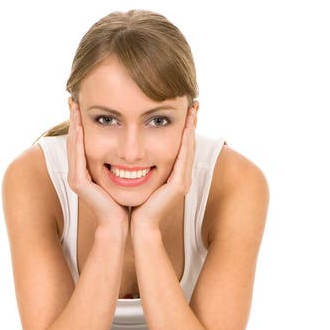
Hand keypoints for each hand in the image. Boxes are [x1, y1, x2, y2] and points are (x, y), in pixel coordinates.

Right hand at [67, 102, 129, 234]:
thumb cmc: (123, 201)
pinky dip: (79, 140)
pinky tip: (81, 125)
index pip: (81, 140)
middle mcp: (77, 172)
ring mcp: (76, 178)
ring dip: (73, 124)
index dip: (80, 121)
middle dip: (73, 117)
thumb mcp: (120, 174)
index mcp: (85, 170)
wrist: (119, 223)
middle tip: (74, 96)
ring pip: (73, 145)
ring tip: (74, 105)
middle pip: (74, 138)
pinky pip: (77, 156)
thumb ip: (118, 159)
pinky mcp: (79, 183)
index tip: (83, 101)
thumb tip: (129, 143)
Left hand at [129, 105, 196, 235]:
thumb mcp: (142, 180)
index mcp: (175, 176)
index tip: (185, 109)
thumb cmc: (138, 205)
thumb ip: (144, 167)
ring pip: (189, 149)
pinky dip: (186, 142)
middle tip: (193, 103)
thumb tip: (136, 153)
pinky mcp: (179, 186)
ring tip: (192, 110)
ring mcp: (183, 182)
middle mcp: (183, 177)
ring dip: (192, 128)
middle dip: (192, 123)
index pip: (182, 147)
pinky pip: (184, 159)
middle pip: (189, 145)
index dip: (185, 128)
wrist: (140, 225)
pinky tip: (186, 128)